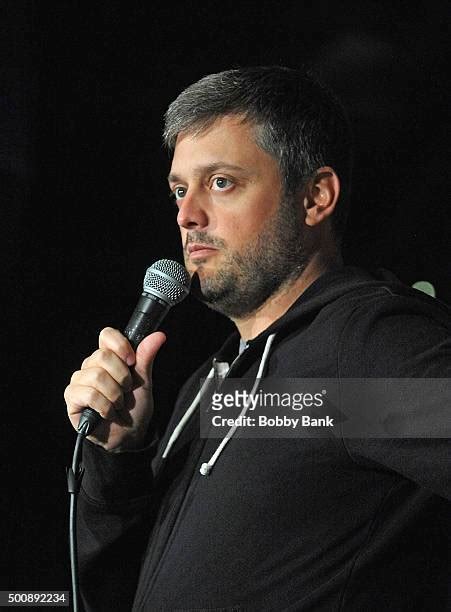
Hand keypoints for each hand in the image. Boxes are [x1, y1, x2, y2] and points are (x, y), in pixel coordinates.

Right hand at [64, 327, 165, 450]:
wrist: (129, 434)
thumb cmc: (135, 407)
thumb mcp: (144, 381)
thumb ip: (146, 357)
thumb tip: (159, 336)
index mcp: (108, 357)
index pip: (106, 335)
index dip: (120, 345)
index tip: (132, 361)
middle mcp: (91, 365)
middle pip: (102, 356)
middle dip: (122, 377)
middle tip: (126, 391)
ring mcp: (79, 381)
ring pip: (96, 376)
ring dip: (115, 395)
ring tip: (118, 404)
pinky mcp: (72, 398)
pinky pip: (89, 394)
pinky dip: (105, 406)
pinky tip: (108, 413)